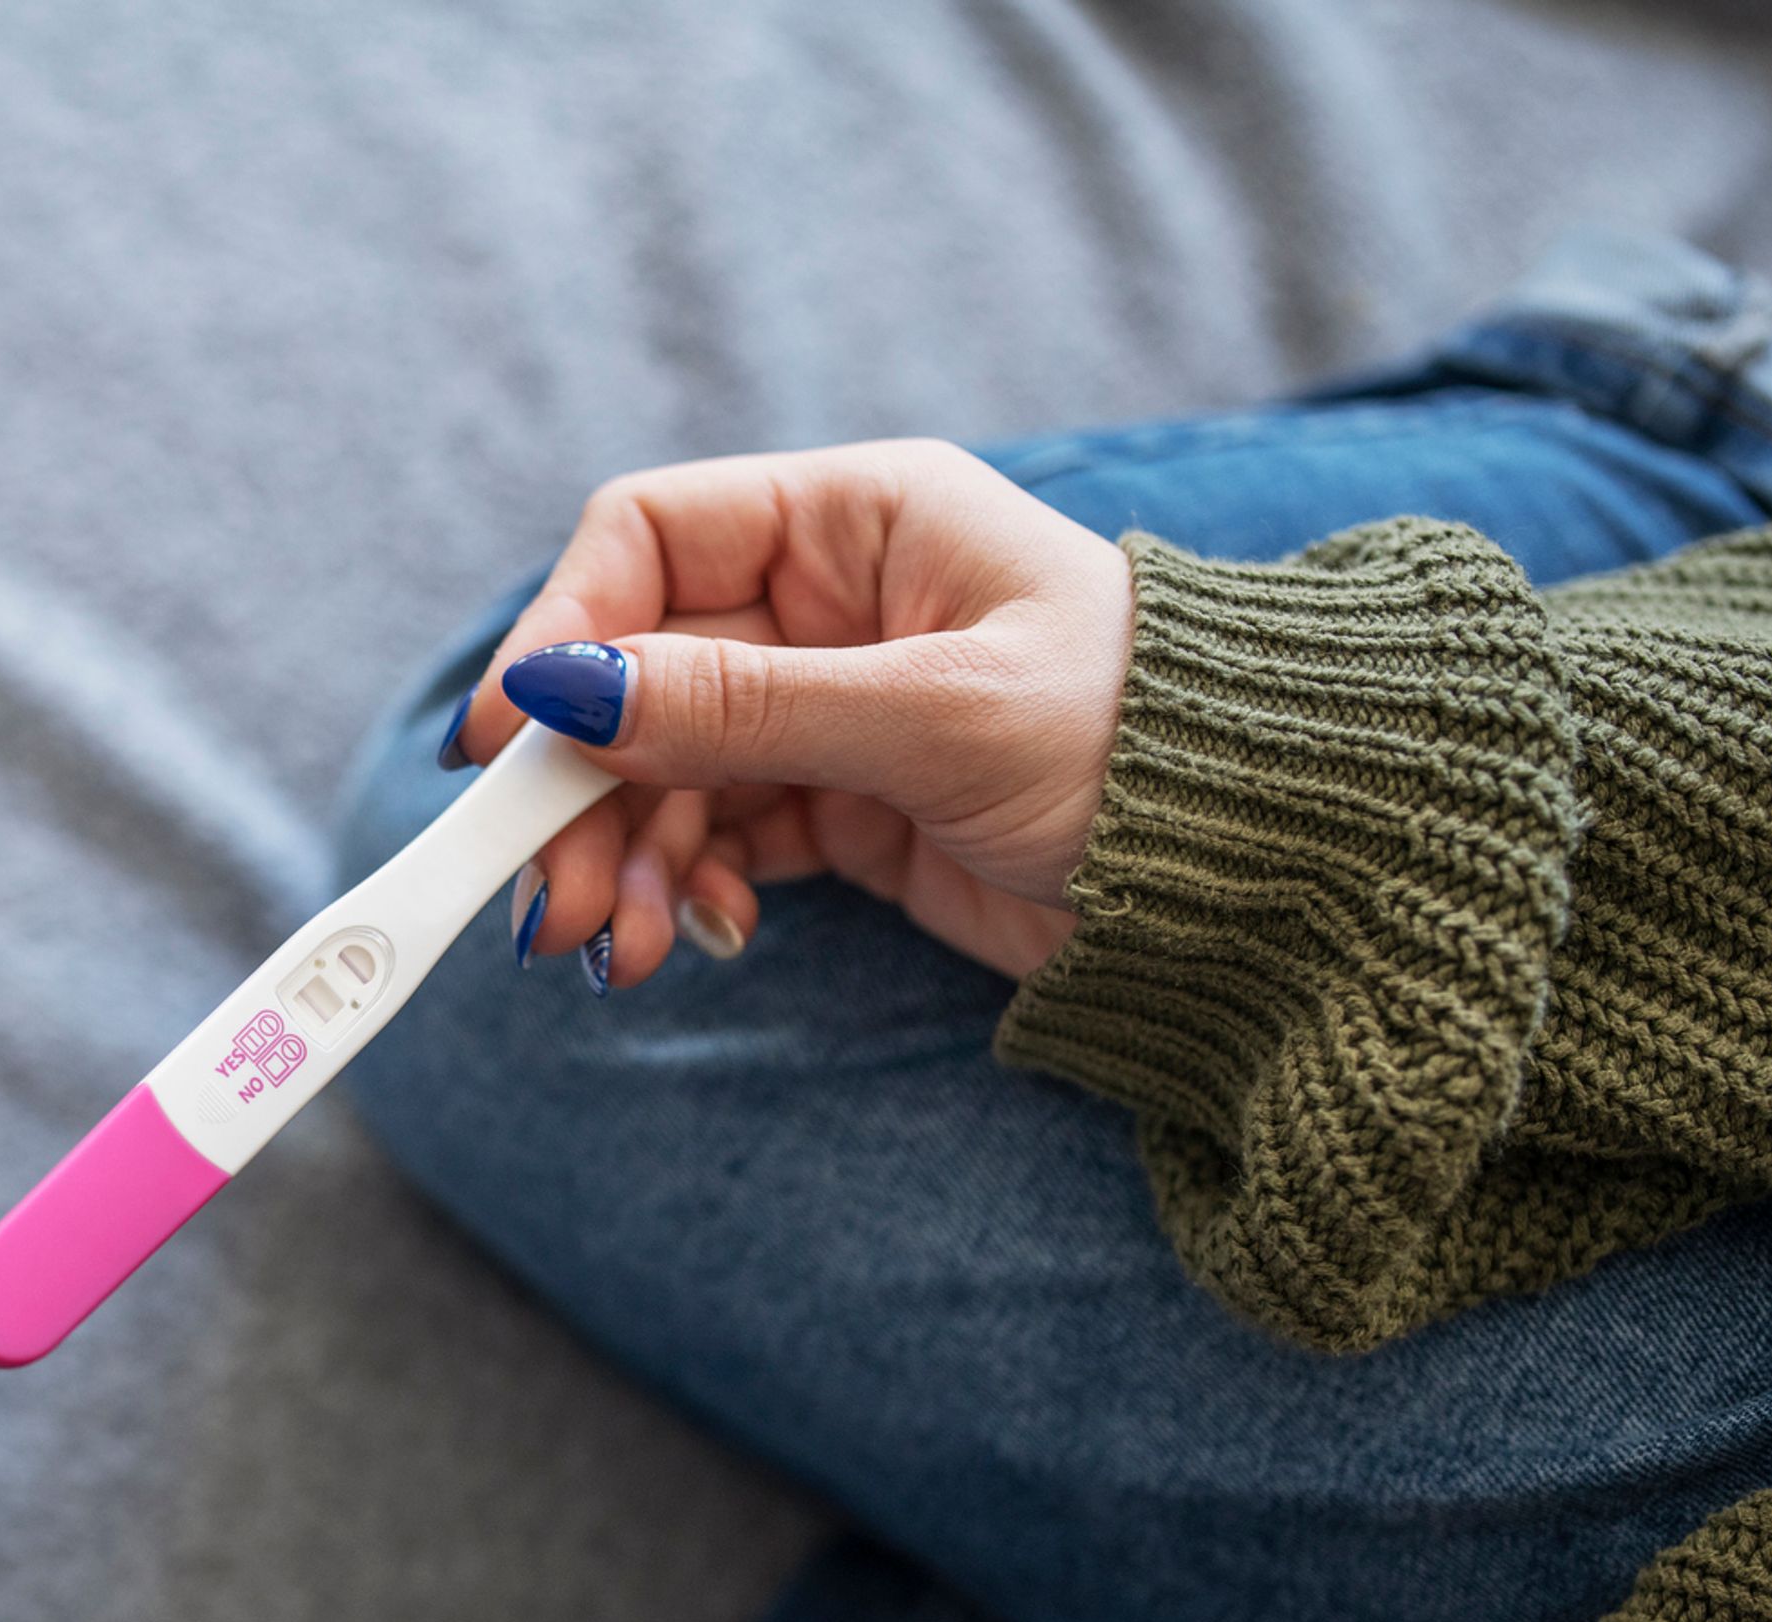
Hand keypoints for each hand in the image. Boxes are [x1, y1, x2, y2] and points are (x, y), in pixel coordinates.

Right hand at [444, 439, 1132, 982]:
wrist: (1267, 878)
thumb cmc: (1145, 749)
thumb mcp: (938, 717)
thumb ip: (745, 709)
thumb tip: (565, 693)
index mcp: (861, 521)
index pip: (650, 541)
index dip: (564, 633)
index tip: (504, 742)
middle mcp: (833, 603)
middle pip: (636, 676)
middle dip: (583, 790)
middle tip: (555, 903)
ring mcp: (832, 709)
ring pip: (665, 772)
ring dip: (626, 861)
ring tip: (623, 951)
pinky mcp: (846, 808)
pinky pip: (719, 840)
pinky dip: (690, 892)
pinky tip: (705, 939)